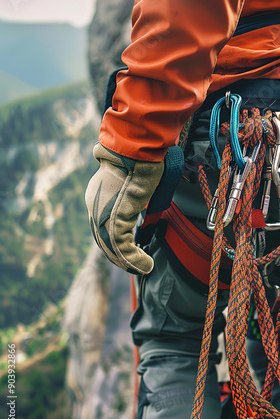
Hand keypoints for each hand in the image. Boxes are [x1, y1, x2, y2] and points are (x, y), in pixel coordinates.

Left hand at [85, 143, 163, 274]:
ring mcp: (102, 214)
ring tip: (144, 267)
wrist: (136, 151)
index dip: (116, 241)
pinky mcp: (114, 219)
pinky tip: (146, 265)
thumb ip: (133, 194)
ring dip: (129, 262)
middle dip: (121, 256)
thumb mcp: (135, 179)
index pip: (103, 225)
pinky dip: (134, 260)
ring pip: (112, 247)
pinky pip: (122, 247)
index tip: (132, 249)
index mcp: (97, 196)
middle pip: (104, 240)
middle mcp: (95, 206)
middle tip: (137, 265)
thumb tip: (144, 195)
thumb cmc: (141, 159)